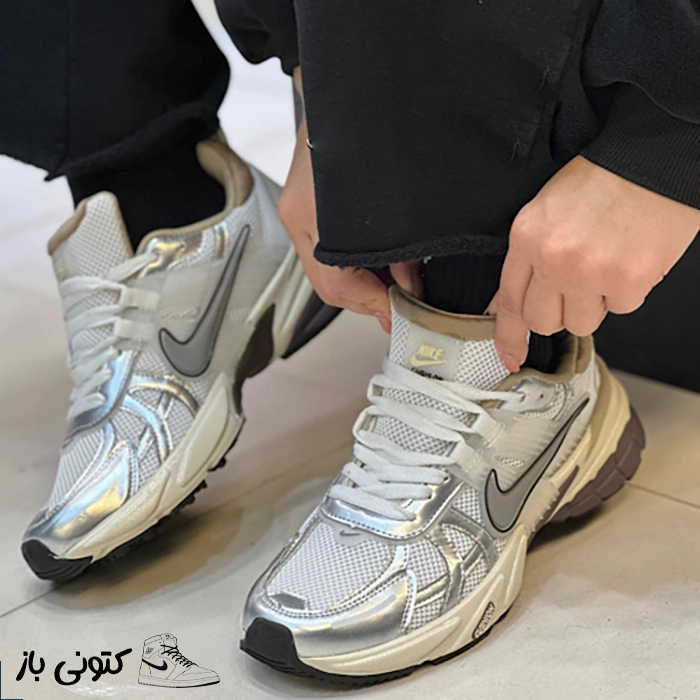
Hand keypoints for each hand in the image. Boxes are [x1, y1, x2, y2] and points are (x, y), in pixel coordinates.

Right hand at [278, 68, 420, 333]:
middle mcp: (300, 221)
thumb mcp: (389, 201)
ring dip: (367, 284)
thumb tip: (410, 291)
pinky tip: (384, 261)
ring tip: (399, 282)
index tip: (401, 311)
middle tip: (403, 302)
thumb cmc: (363, 136)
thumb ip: (401, 249)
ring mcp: (298, 216)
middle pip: (331, 287)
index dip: (371, 304)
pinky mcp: (304, 210)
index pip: (335, 287)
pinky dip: (358, 265)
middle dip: (370, 298)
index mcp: (312, 220)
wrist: (347, 91)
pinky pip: (330, 255)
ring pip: (330, 274)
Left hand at [490, 156, 699, 371]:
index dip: (509, 335)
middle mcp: (553, 259)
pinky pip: (621, 308)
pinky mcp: (628, 281)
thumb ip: (528, 259)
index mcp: (527, 238)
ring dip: (595, 303)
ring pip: (582, 322)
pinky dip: (626, 291)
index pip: (509, 301)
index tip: (512, 355)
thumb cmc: (602, 180)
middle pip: (544, 322)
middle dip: (560, 311)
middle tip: (578, 286)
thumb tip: (514, 302)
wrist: (653, 157)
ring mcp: (590, 273)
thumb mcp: (546, 212)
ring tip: (607, 264)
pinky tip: (629, 259)